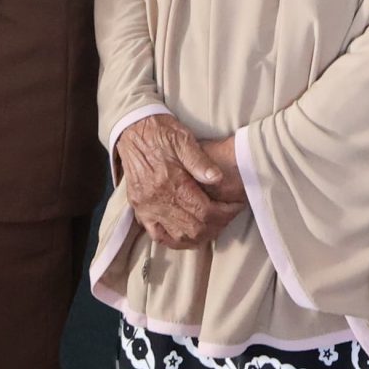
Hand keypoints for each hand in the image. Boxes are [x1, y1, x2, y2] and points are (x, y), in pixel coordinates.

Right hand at [113, 113, 243, 248]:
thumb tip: (217, 178)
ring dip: (199, 236)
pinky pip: (157, 235)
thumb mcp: (183, 139)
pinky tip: (187, 235)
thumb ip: (201, 161)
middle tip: (227, 216)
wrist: (133, 129)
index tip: (234, 207)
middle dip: (216, 226)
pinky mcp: (139, 208)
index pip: (204, 211)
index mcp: (170, 181)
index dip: (224, 214)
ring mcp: (146, 206)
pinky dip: (175, 240)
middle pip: (194, 228)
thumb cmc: (161, 132)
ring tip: (212, 226)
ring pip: (178, 236)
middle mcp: (157, 199)